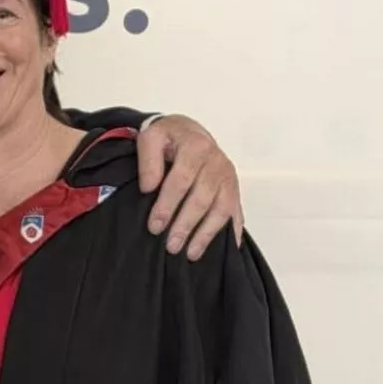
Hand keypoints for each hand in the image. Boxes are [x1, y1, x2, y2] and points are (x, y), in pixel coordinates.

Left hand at [135, 114, 243, 259]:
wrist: (188, 130)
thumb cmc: (167, 136)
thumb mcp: (151, 137)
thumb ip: (148, 160)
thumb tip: (149, 187)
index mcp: (195, 148)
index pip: (181, 181)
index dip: (167, 205)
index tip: (154, 226)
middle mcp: (217, 162)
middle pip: (202, 199)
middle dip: (185, 225)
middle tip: (171, 245)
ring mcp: (228, 176)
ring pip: (221, 208)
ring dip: (206, 233)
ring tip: (191, 253)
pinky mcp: (234, 187)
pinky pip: (236, 211)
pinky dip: (233, 230)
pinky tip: (227, 247)